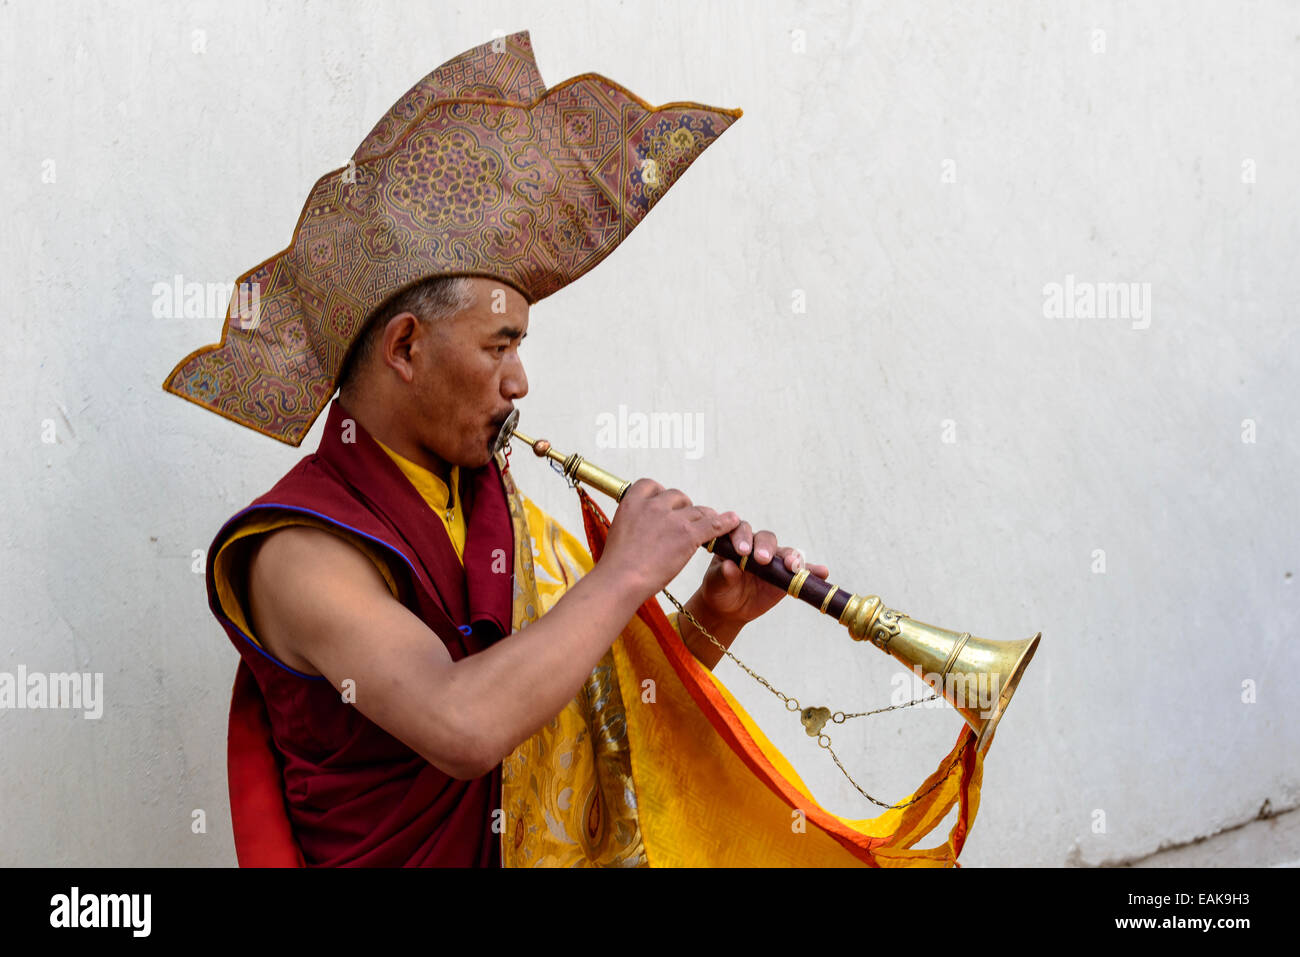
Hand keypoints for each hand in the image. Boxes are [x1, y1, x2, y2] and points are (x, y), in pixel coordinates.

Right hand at [601, 478, 740, 598]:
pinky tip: (733, 521)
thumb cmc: (617, 564)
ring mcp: (672, 519)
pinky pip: (712, 524)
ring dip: (702, 519)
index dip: (660, 495)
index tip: (664, 506)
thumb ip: (633, 520)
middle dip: (683, 508)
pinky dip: (724, 522)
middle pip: (677, 496)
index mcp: (632, 502)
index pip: (651, 485)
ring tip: (706, 528)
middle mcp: (653, 505)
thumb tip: (641, 522)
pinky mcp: (687, 535)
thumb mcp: (618, 531)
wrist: (621, 580)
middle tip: (684, 524)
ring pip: (696, 511)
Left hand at [693, 521, 829, 628]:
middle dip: (766, 547)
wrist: (729, 607)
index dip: (743, 538)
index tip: (742, 552)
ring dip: (791, 556)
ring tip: (794, 565)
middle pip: (766, 538)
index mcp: (736, 542)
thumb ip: (723, 574)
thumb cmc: (719, 589)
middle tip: (763, 559)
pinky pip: (801, 570)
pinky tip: (822, 572)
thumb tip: (729, 567)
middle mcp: (757, 546)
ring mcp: (774, 559)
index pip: (741, 531)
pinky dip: (812, 570)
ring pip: (785, 552)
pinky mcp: (787, 574)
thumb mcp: (716, 583)